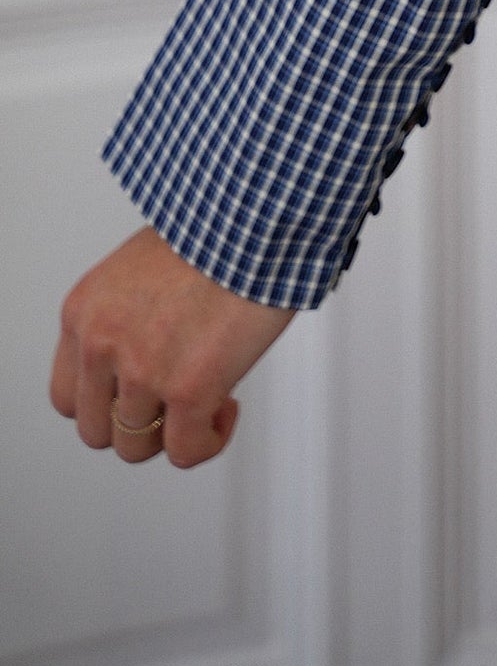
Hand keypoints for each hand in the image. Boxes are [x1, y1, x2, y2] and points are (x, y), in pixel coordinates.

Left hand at [50, 224, 294, 467]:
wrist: (259, 214)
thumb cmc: (217, 227)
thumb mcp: (142, 265)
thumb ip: (127, 313)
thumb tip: (148, 351)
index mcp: (84, 311)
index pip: (67, 395)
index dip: (108, 401)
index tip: (138, 393)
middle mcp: (103, 343)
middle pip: (96, 429)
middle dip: (138, 422)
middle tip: (174, 400)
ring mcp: (142, 370)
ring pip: (136, 446)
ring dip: (174, 430)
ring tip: (209, 398)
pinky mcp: (188, 389)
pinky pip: (185, 451)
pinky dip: (208, 441)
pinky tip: (227, 409)